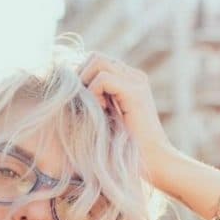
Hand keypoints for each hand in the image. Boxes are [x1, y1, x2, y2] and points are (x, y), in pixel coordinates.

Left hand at [77, 52, 176, 181]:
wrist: (153, 163)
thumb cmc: (125, 150)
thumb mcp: (103, 121)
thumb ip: (92, 103)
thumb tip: (67, 92)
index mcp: (127, 80)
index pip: (95, 61)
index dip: (81, 77)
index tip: (81, 103)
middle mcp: (133, 76)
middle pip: (94, 56)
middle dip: (81, 77)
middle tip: (83, 104)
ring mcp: (136, 81)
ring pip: (97, 61)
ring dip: (86, 83)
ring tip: (93, 108)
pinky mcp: (135, 92)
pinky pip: (103, 78)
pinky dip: (93, 93)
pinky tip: (100, 112)